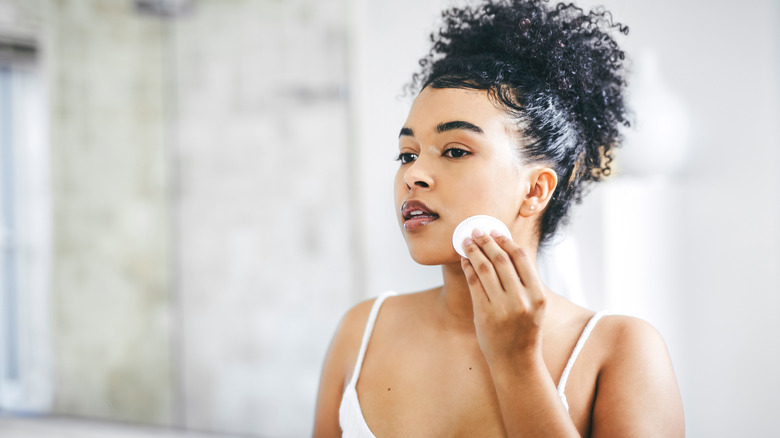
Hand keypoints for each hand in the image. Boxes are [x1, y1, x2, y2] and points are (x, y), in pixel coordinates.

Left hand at [460, 229, 546, 364]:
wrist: (516, 361)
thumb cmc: (525, 330)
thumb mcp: (535, 305)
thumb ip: (525, 281)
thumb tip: (506, 250)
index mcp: (538, 295)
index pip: (521, 258)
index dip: (506, 242)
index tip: (496, 232)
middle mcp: (521, 300)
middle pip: (501, 260)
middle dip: (487, 241)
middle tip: (477, 231)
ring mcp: (502, 308)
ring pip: (485, 268)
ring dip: (474, 251)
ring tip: (467, 242)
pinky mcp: (484, 314)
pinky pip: (474, 283)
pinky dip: (468, 268)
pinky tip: (465, 260)